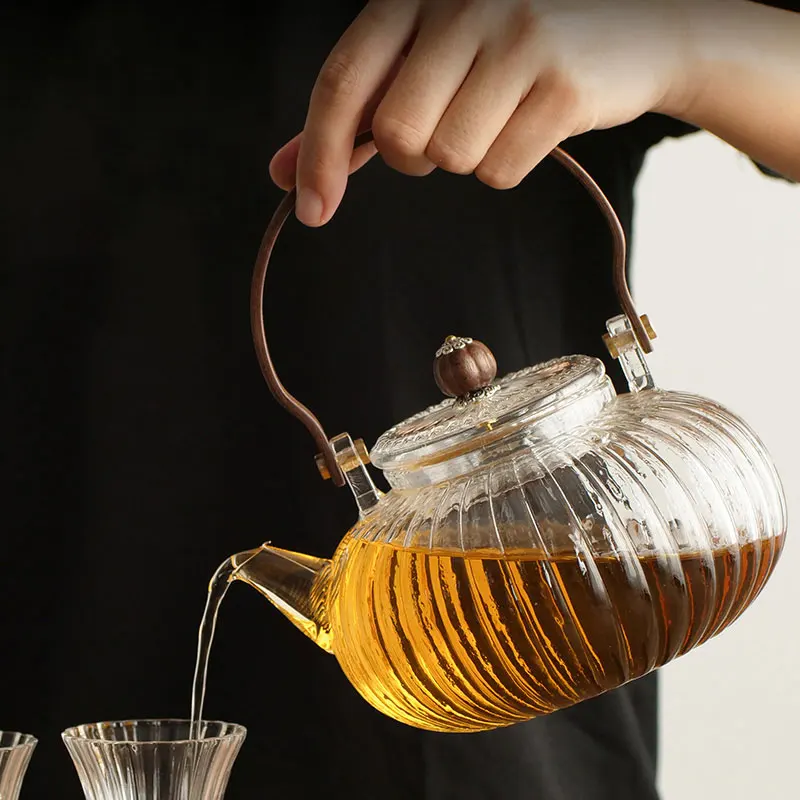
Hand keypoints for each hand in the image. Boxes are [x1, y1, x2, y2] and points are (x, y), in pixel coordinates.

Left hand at [270, 0, 697, 226]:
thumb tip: (287, 174)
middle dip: (413, 157)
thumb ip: (357, 116)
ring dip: (467, 157)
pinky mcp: (563, 84)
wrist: (635, 32)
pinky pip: (500, 171)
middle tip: (447, 131)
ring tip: (501, 115)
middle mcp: (464, 4)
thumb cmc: (513, 52)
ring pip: (449, 158)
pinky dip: (508, 165)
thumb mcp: (427, 63)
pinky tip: (533, 124)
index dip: (320, 152)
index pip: (344, 81)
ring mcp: (519, 38)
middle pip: (398, 134)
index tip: (311, 208)